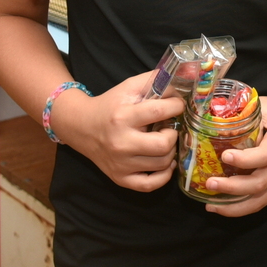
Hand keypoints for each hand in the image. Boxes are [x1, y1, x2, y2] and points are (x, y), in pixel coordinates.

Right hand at [50, 72, 185, 191]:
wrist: (82, 127)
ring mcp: (120, 164)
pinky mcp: (120, 178)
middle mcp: (121, 143)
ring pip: (161, 164)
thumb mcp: (130, 87)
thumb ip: (156, 80)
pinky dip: (164, 176)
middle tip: (169, 128)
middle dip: (173, 134)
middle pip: (163, 144)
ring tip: (165, 141)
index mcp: (123, 116)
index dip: (176, 106)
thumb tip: (184, 82)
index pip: (159, 111)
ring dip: (171, 151)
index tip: (178, 105)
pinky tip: (166, 163)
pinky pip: (150, 185)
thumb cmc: (111, 105)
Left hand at [204, 95, 266, 216]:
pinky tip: (226, 204)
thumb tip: (215, 115)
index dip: (244, 160)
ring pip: (261, 200)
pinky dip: (244, 205)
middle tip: (210, 184)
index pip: (264, 156)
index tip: (225, 156)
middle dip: (232, 189)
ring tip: (211, 205)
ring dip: (235, 207)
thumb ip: (245, 111)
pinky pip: (265, 199)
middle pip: (259, 185)